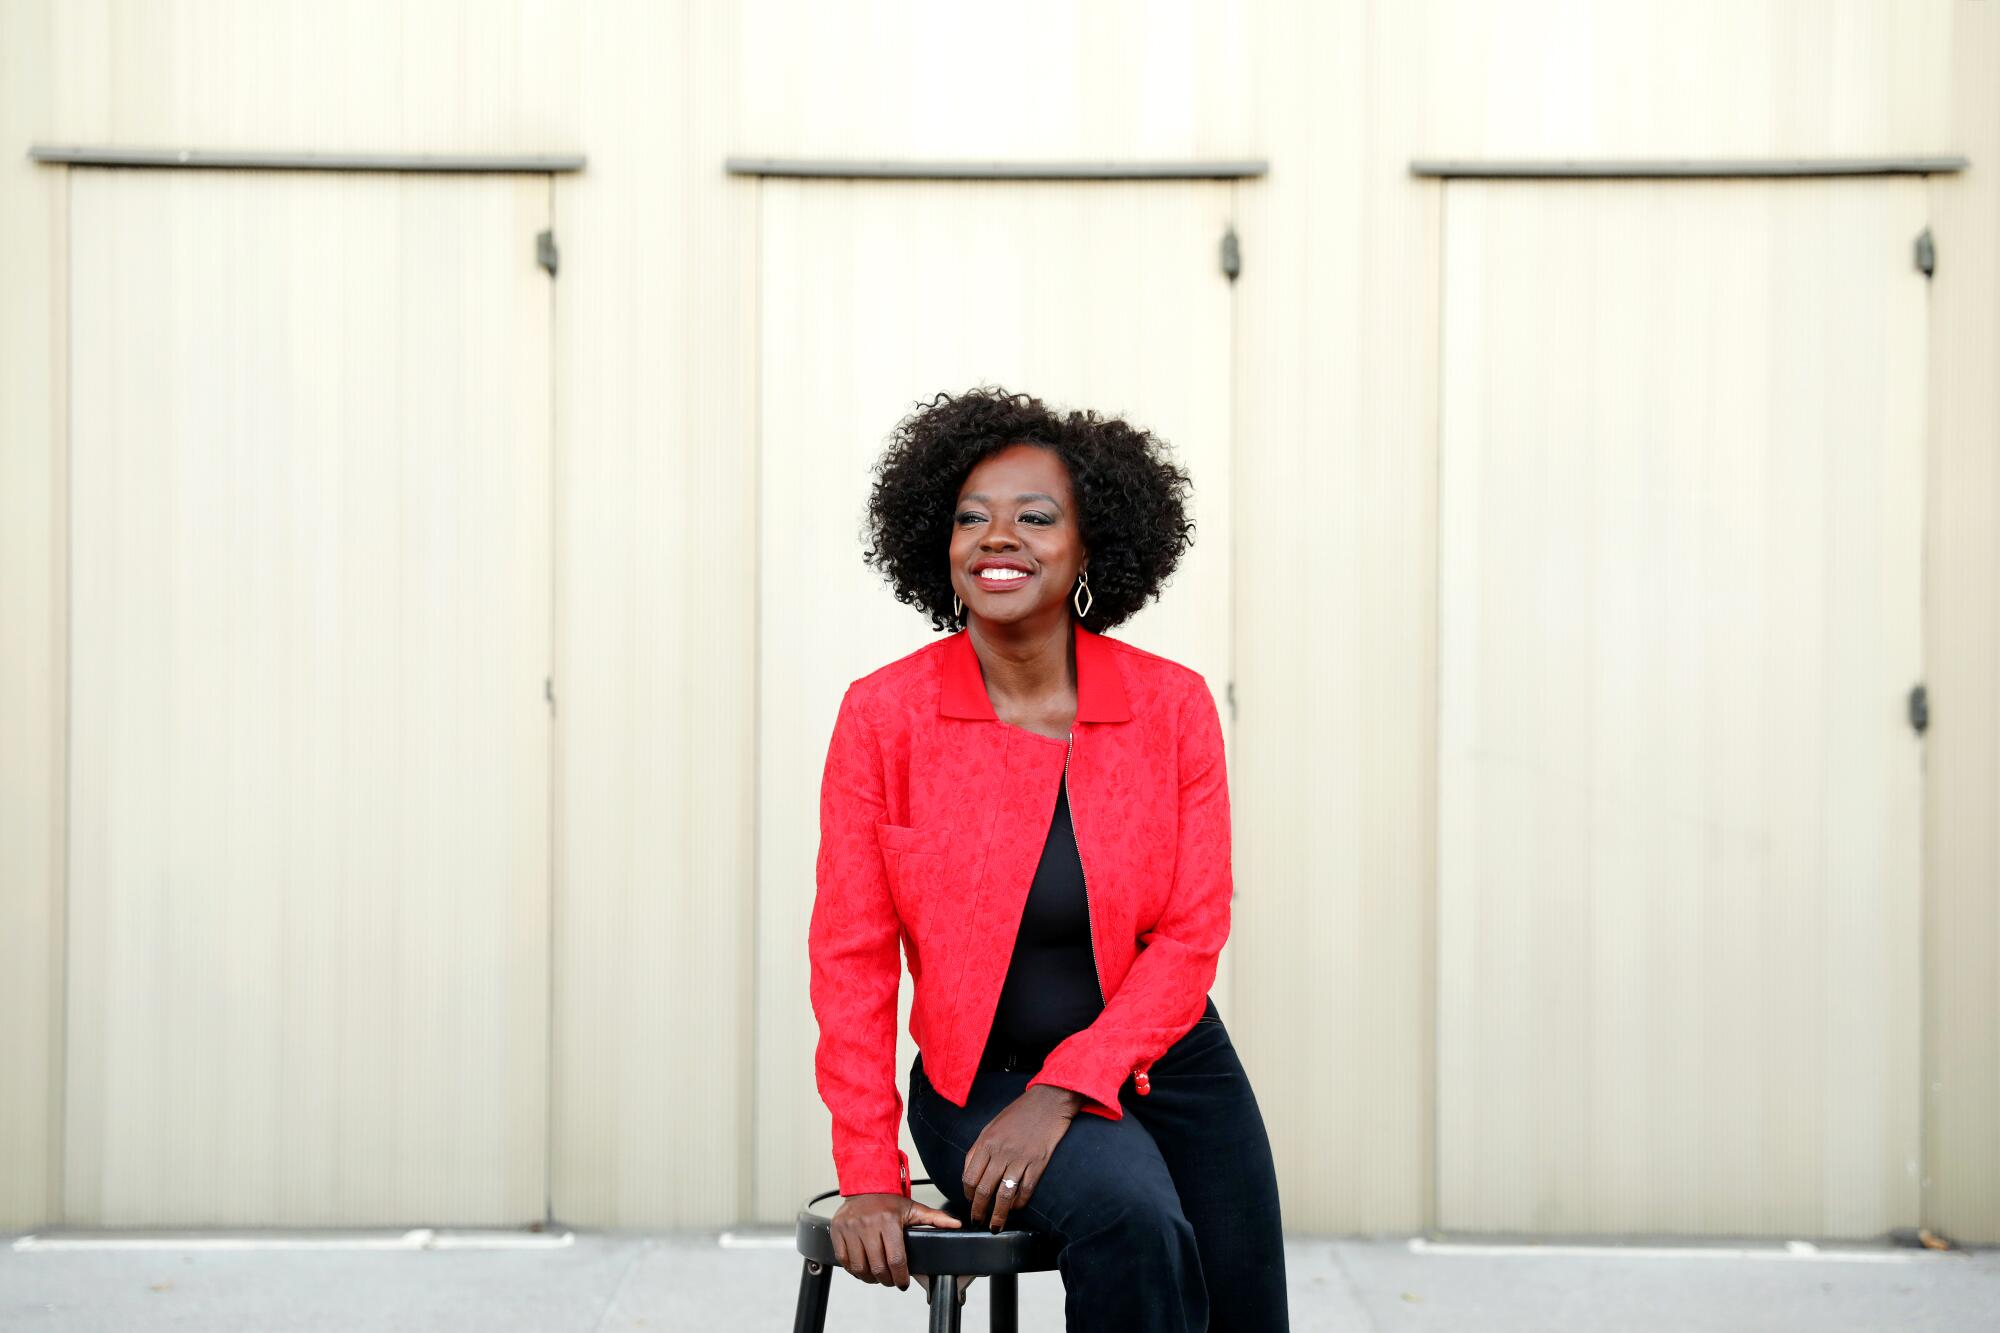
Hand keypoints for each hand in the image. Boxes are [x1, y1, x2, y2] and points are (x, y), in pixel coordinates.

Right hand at [829, 1192, 960, 1289]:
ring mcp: (850, 1228)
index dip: (901, 1277)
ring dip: (870, 1278)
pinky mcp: (837, 1231)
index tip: (903, 1283)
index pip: (896, 1260)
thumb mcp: (913, 1208)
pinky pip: (844, 1260)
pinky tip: (863, 1268)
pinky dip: (853, 1270)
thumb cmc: (889, 1201)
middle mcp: (868, 1224)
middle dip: (887, 1280)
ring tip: (878, 1276)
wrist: (864, 1186)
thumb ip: (935, 1219)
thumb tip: (957, 1226)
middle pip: (878, 1267)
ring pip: (859, 1267)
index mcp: (889, 1220)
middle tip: (892, 1281)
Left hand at [963, 1084, 1082, 1230]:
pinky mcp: (1038, 1163)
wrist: (1048, 1101)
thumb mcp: (992, 1126)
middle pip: (984, 1190)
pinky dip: (1020, 1203)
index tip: (970, 1202)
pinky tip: (1016, 1207)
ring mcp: (1020, 1159)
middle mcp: (1001, 1152)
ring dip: (998, 1215)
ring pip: (1004, 1195)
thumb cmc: (1019, 1113)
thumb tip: (970, 1171)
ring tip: (995, 1225)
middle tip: (978, 1221)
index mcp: (986, 1142)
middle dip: (979, 1210)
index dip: (967, 1195)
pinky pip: (1025, 1190)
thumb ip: (979, 1148)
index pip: (969, 1177)